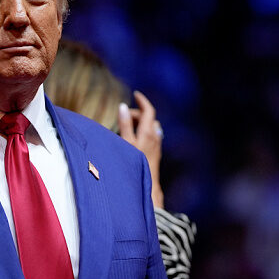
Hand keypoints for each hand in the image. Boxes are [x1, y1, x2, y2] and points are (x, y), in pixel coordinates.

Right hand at [118, 91, 163, 208]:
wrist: (147, 184)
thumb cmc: (134, 163)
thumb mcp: (126, 142)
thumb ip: (124, 124)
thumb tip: (123, 107)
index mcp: (147, 132)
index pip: (148, 110)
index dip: (142, 101)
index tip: (136, 94)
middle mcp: (154, 136)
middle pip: (148, 118)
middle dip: (136, 114)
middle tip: (122, 117)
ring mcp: (156, 144)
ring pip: (150, 126)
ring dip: (140, 123)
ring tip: (127, 127)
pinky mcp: (155, 152)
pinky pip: (151, 135)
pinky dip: (143, 131)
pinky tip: (135, 138)